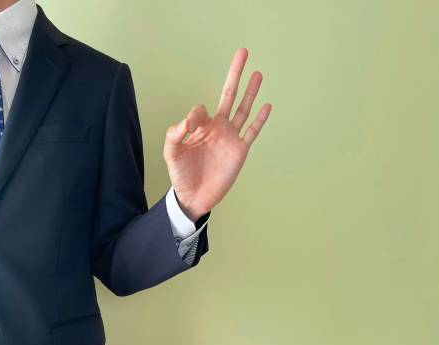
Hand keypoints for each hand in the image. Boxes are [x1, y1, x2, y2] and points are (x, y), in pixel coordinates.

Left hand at [163, 48, 271, 221]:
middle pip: (229, 95)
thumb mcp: (171, 153)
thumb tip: (186, 121)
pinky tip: (267, 106)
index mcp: (200, 127)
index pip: (201, 109)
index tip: (190, 127)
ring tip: (258, 73)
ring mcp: (230, 138)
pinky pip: (252, 132)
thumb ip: (175, 135)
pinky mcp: (240, 151)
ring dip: (251, 91)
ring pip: (243, 109)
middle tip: (242, 53)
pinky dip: (260, 120)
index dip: (196, 115)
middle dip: (235, 74)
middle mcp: (217, 128)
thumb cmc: (181, 175)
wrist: (194, 197)